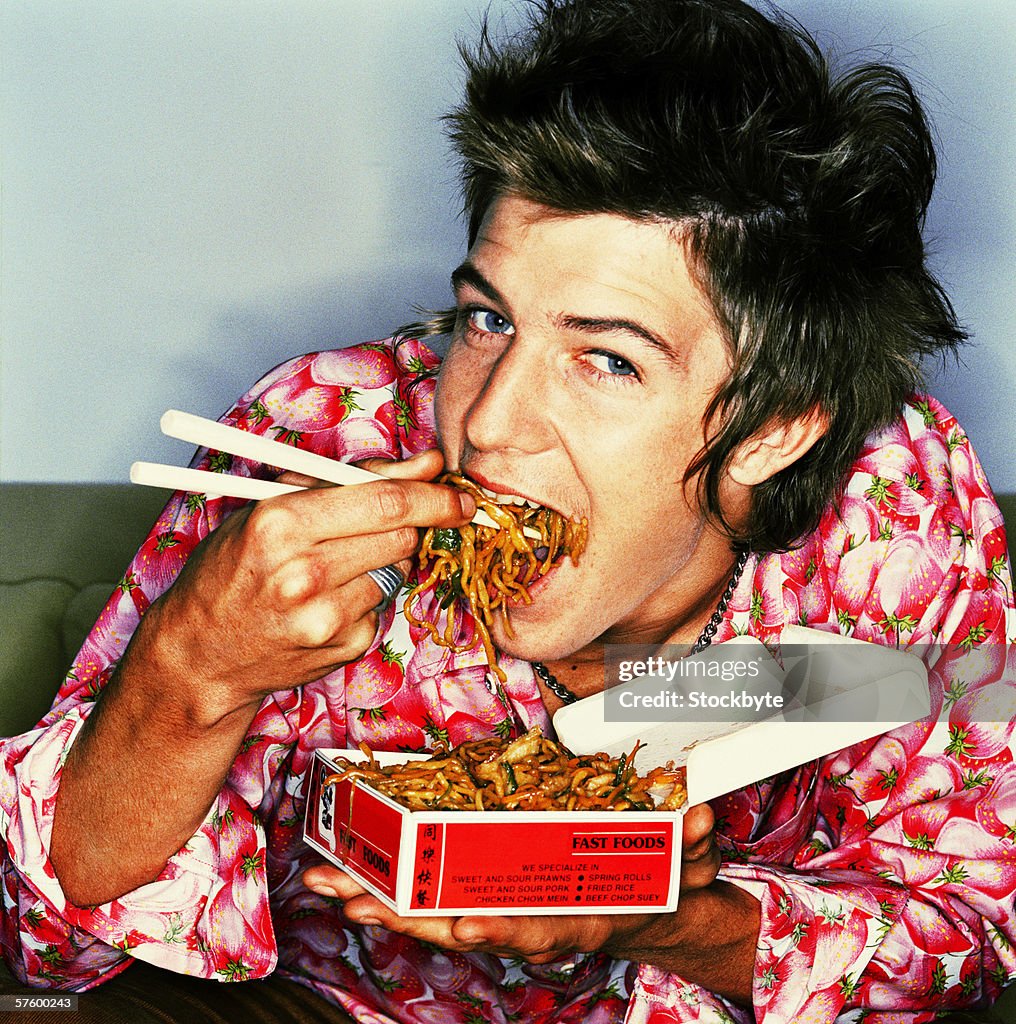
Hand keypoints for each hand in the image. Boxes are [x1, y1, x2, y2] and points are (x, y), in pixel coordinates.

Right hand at [131, 449, 473, 722]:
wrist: (201, 654)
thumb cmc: (233, 568)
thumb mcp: (272, 506)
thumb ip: (351, 480)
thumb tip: (429, 465)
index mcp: (281, 523)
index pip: (385, 502)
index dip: (434, 495)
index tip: (460, 494)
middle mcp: (306, 572)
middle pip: (402, 535)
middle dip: (410, 523)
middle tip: (396, 521)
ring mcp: (328, 616)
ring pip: (399, 567)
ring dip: (386, 557)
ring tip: (340, 562)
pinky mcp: (345, 646)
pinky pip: (384, 603)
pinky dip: (370, 593)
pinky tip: (331, 598)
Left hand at [301, 803, 721, 962]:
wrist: (642, 908)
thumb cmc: (655, 887)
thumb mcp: (683, 868)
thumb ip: (691, 845)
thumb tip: (701, 817)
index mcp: (575, 919)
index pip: (537, 928)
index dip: (505, 928)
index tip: (469, 924)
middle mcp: (531, 917)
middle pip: (462, 923)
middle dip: (405, 916)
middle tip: (350, 900)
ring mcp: (505, 904)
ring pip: (436, 910)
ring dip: (382, 897)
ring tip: (331, 882)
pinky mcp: (489, 887)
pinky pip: (438, 892)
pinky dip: (397, 885)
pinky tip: (358, 872)